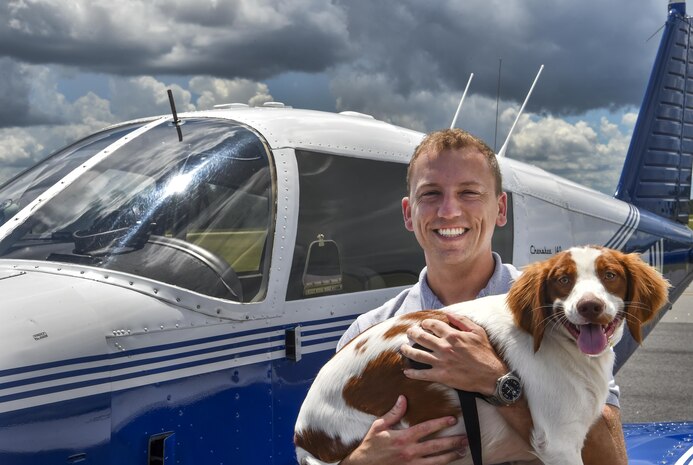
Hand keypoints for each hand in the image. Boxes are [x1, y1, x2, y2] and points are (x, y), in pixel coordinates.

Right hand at [340, 395, 467, 464]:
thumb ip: (393, 413)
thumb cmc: (371, 445)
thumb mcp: (379, 426)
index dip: (441, 423)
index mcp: (403, 438)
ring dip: (451, 456)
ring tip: (462, 451)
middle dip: (452, 442)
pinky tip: (449, 463)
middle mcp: (410, 451)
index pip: (426, 429)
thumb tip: (403, 398)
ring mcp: (412, 464)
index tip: (453, 419)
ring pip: (436, 461)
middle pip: (436, 446)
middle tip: (465, 438)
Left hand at [401, 313, 506, 395]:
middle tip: (408, 333)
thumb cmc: (486, 353)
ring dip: (407, 351)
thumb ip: (462, 320)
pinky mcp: (441, 376)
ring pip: (417, 355)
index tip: (423, 324)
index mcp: (452, 335)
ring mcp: (441, 362)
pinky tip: (406, 371)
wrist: (492, 376)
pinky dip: (412, 373)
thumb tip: (448, 312)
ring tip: (402, 348)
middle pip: (421, 338)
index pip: (432, 325)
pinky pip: (422, 374)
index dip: (425, 323)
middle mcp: (444, 347)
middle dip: (412, 333)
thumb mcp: (477, 331)